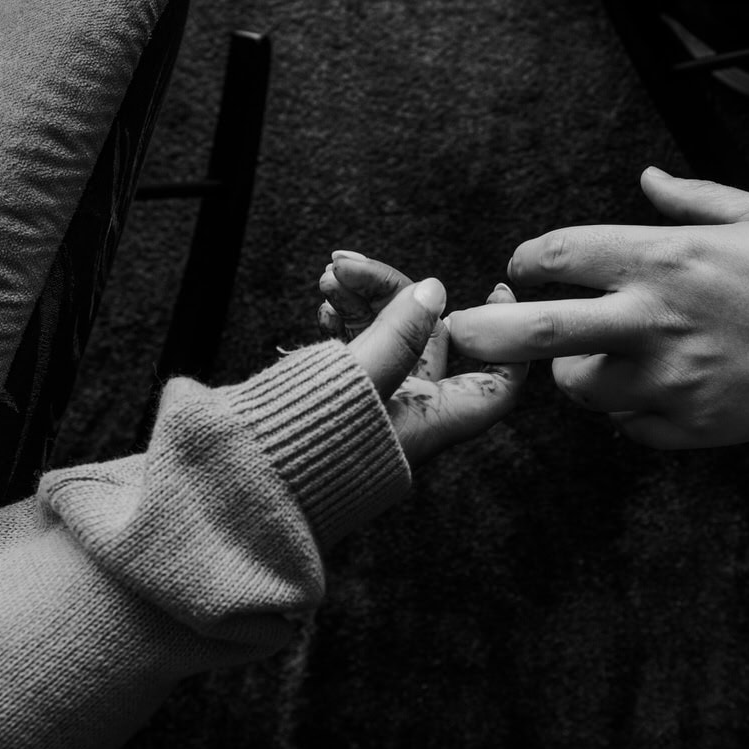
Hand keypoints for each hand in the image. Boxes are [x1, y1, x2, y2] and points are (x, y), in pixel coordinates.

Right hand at [319, 252, 527, 465]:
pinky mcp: (345, 400)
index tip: (496, 295)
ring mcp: (377, 407)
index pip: (497, 385)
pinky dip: (345, 321)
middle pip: (432, 342)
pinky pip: (359, 350)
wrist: (241, 480)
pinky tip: (324, 304)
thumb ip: (397, 334)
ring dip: (362, 300)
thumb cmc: (301, 449)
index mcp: (430, 423)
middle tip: (349, 267)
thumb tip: (435, 292)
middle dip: (397, 296)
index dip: (506, 342)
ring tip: (328, 278)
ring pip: (390, 338)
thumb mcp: (357, 382)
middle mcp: (411, 416)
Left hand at [445, 167, 748, 447]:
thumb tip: (646, 181)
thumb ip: (692, 201)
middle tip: (464, 332)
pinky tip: (655, 387)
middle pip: (535, 334)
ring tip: (604, 354)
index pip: (560, 254)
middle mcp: (657, 322)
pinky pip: (631, 427)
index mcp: (669, 257)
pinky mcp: (696, 428)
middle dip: (486, 333)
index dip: (529, 257)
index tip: (524, 264)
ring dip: (576, 372)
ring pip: (581, 390)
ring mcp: (674, 383)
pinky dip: (628, 410)